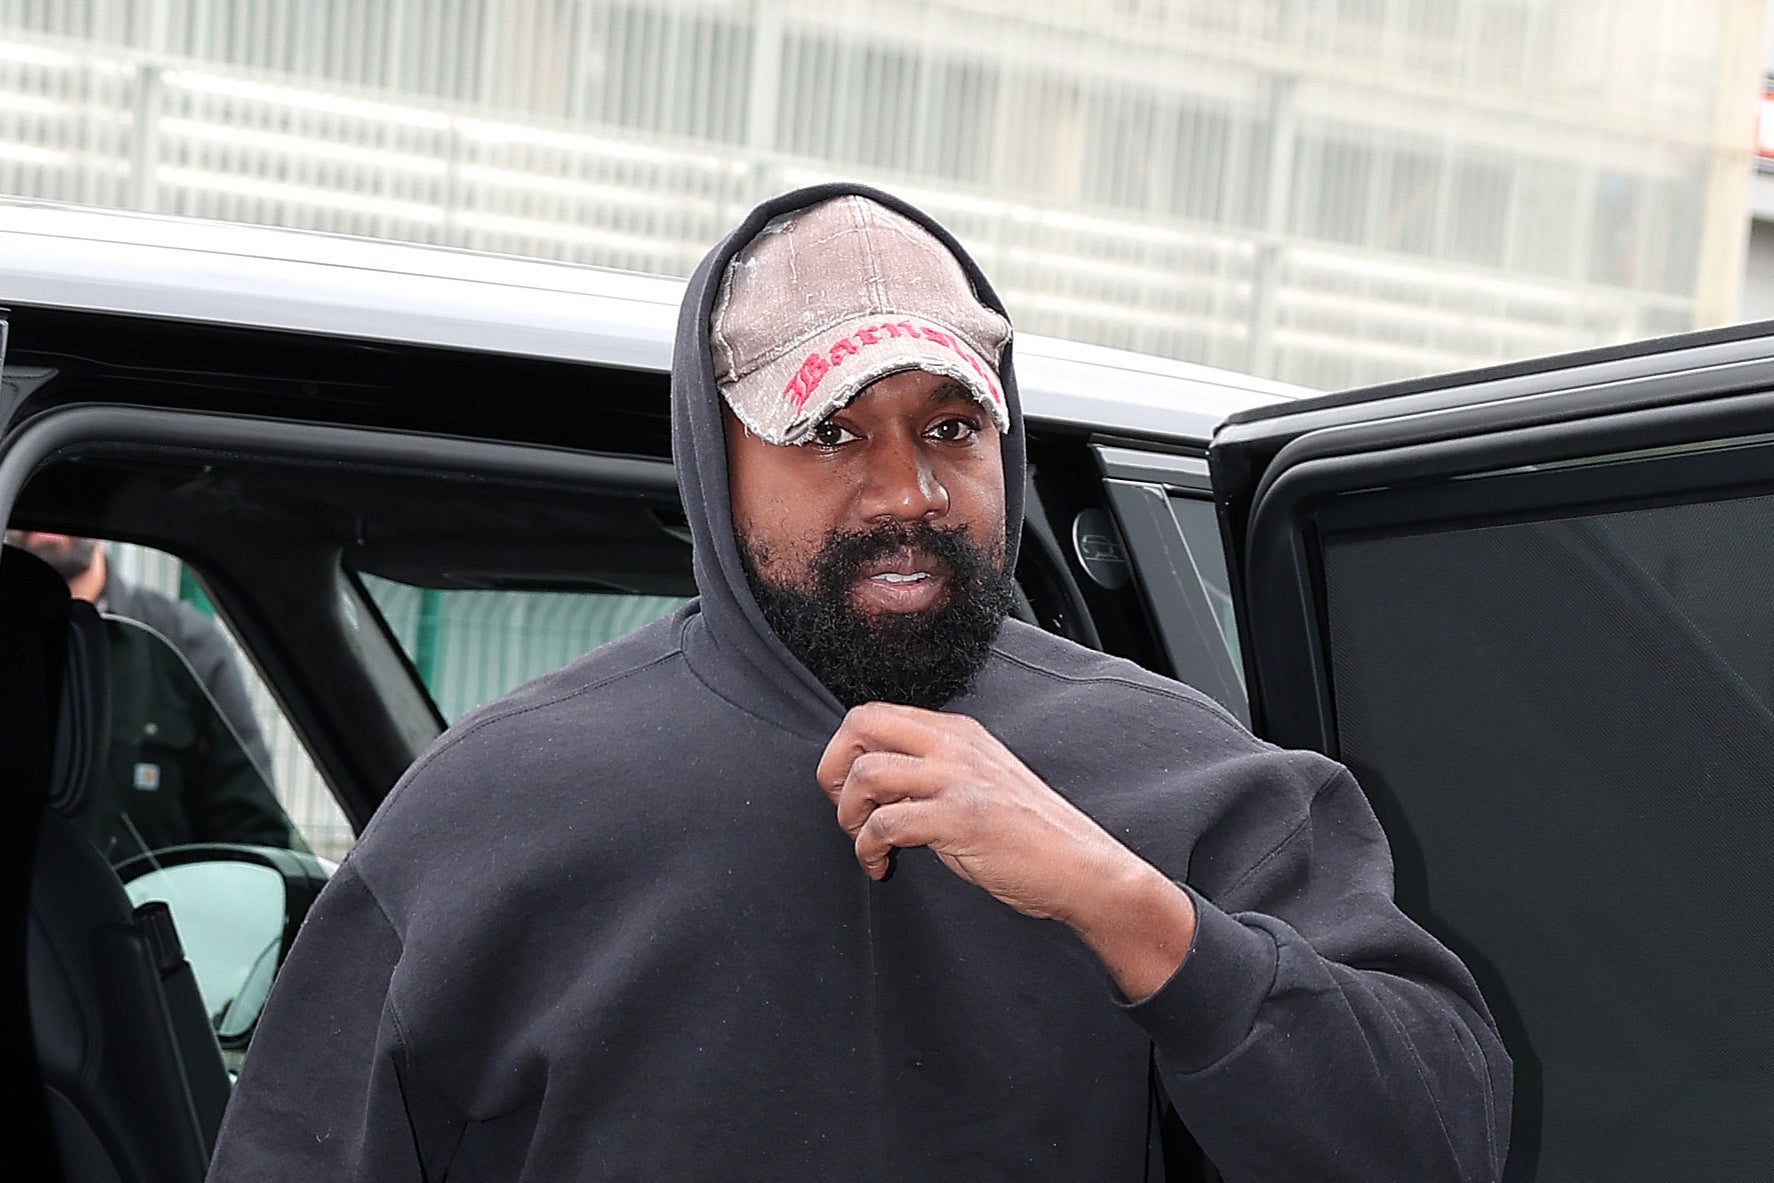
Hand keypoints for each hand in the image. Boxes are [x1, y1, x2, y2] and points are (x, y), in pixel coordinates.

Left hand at [816, 702, 1195, 998]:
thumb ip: (934, 771)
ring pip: (866, 772)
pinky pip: (884, 824)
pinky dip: (868, 850)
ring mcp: (958, 779)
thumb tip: (876, 782)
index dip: (846, 751)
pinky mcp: (960, 818)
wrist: (1082, 867)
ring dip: (849, 814)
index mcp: (957, 732)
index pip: (875, 712)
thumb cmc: (1030, 834)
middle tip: (845, 810)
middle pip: (860, 722)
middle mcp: (954, 745)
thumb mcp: (980, 782)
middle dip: (833, 769)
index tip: (849, 792)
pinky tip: (881, 866)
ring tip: (864, 842)